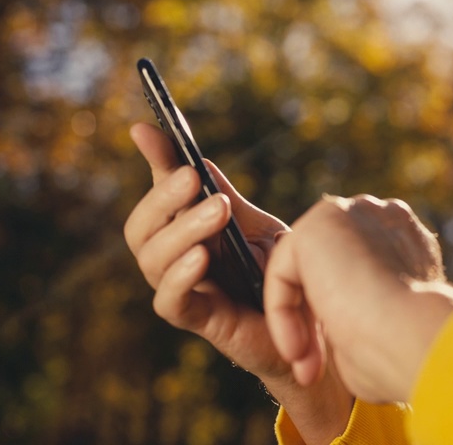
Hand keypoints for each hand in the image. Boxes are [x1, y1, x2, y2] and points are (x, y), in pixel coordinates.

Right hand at [123, 123, 352, 441]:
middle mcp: (176, 258)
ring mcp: (185, 289)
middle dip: (161, 197)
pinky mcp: (200, 320)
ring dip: (182, 229)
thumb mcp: (254, 223)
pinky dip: (181, 277)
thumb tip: (188, 150)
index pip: (159, 193)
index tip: (146, 127)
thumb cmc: (279, 273)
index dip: (151, 160)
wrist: (311, 325)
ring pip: (152, 260)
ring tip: (219, 211)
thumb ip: (219, 190)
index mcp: (186, 230)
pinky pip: (171, 301)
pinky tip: (203, 257)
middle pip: (141, 228)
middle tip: (193, 177)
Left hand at [264, 195, 452, 403]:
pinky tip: (297, 348)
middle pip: (327, 265)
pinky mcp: (320, 223)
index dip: (341, 316)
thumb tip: (334, 331)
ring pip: (303, 269)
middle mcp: (384, 219)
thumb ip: (355, 315)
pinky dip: (282, 314)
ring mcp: (354, 214)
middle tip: (314, 368)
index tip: (341, 358)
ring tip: (304, 361)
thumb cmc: (406, 352)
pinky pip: (282, 272)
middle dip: (314, 318)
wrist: (418, 338)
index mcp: (408, 243)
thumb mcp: (381, 329)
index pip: (358, 268)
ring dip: (298, 318)